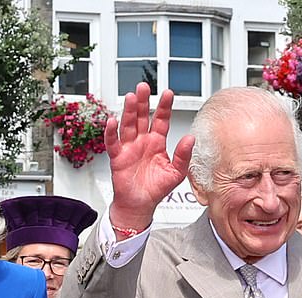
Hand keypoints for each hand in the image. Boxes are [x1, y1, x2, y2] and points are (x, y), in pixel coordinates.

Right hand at [107, 83, 194, 231]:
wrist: (140, 206)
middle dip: (143, 102)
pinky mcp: (118, 158)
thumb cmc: (156, 190)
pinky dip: (111, 132)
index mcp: (157, 142)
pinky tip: (112, 121)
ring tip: (130, 98)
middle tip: (144, 87)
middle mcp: (143, 141)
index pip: (161, 120)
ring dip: (129, 111)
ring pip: (128, 125)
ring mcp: (129, 148)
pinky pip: (113, 142)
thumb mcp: (176, 173)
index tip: (168, 94)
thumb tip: (191, 139)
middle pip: (142, 117)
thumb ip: (184, 156)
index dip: (164, 107)